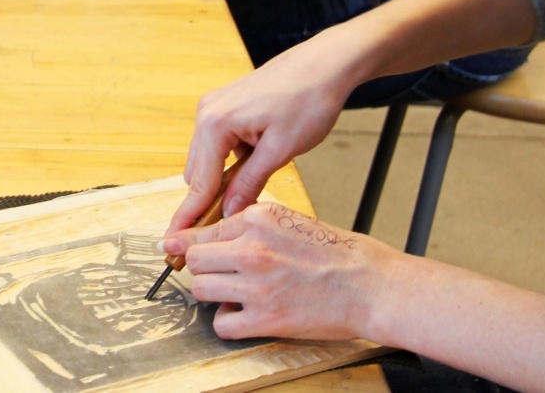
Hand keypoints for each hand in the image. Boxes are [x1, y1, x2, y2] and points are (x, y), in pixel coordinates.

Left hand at [162, 202, 392, 340]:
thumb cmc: (337, 253)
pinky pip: (222, 324)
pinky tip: (244, 314)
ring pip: (201, 290)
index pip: (203, 231)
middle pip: (194, 260)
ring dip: (213, 294)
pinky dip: (228, 322)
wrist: (371, 285)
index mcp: (258, 219)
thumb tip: (211, 235)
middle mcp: (253, 249)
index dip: (187, 243)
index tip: (173, 249)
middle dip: (202, 268)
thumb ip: (250, 227)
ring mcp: (257, 285)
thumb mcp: (289, 221)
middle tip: (218, 274)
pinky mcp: (266, 319)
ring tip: (234, 293)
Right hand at [169, 32, 359, 234]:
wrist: (325, 64)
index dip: (190, 215)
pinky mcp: (224, 105)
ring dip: (221, 178)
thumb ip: (250, 183)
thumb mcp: (281, 150)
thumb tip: (230, 212)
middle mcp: (207, 113)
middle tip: (225, 224)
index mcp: (215, 124)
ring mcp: (213, 107)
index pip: (199, 183)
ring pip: (206, 159)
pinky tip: (254, 163)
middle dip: (208, 198)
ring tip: (251, 188)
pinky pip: (217, 143)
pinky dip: (228, 160)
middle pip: (196, 172)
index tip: (175, 239)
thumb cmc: (308, 99)